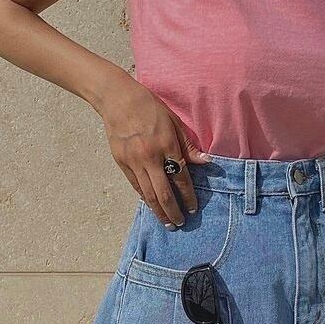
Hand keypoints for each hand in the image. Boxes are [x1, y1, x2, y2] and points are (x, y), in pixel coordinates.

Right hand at [98, 78, 210, 226]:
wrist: (118, 100)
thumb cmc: (150, 108)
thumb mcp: (174, 122)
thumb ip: (188, 146)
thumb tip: (206, 162)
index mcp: (167, 145)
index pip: (181, 178)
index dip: (188, 196)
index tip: (193, 208)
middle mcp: (150, 157)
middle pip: (164, 193)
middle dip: (173, 212)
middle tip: (180, 223)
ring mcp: (134, 162)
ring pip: (148, 194)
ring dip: (158, 211)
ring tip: (166, 223)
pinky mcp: (121, 163)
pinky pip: (136, 186)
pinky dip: (145, 199)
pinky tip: (152, 206)